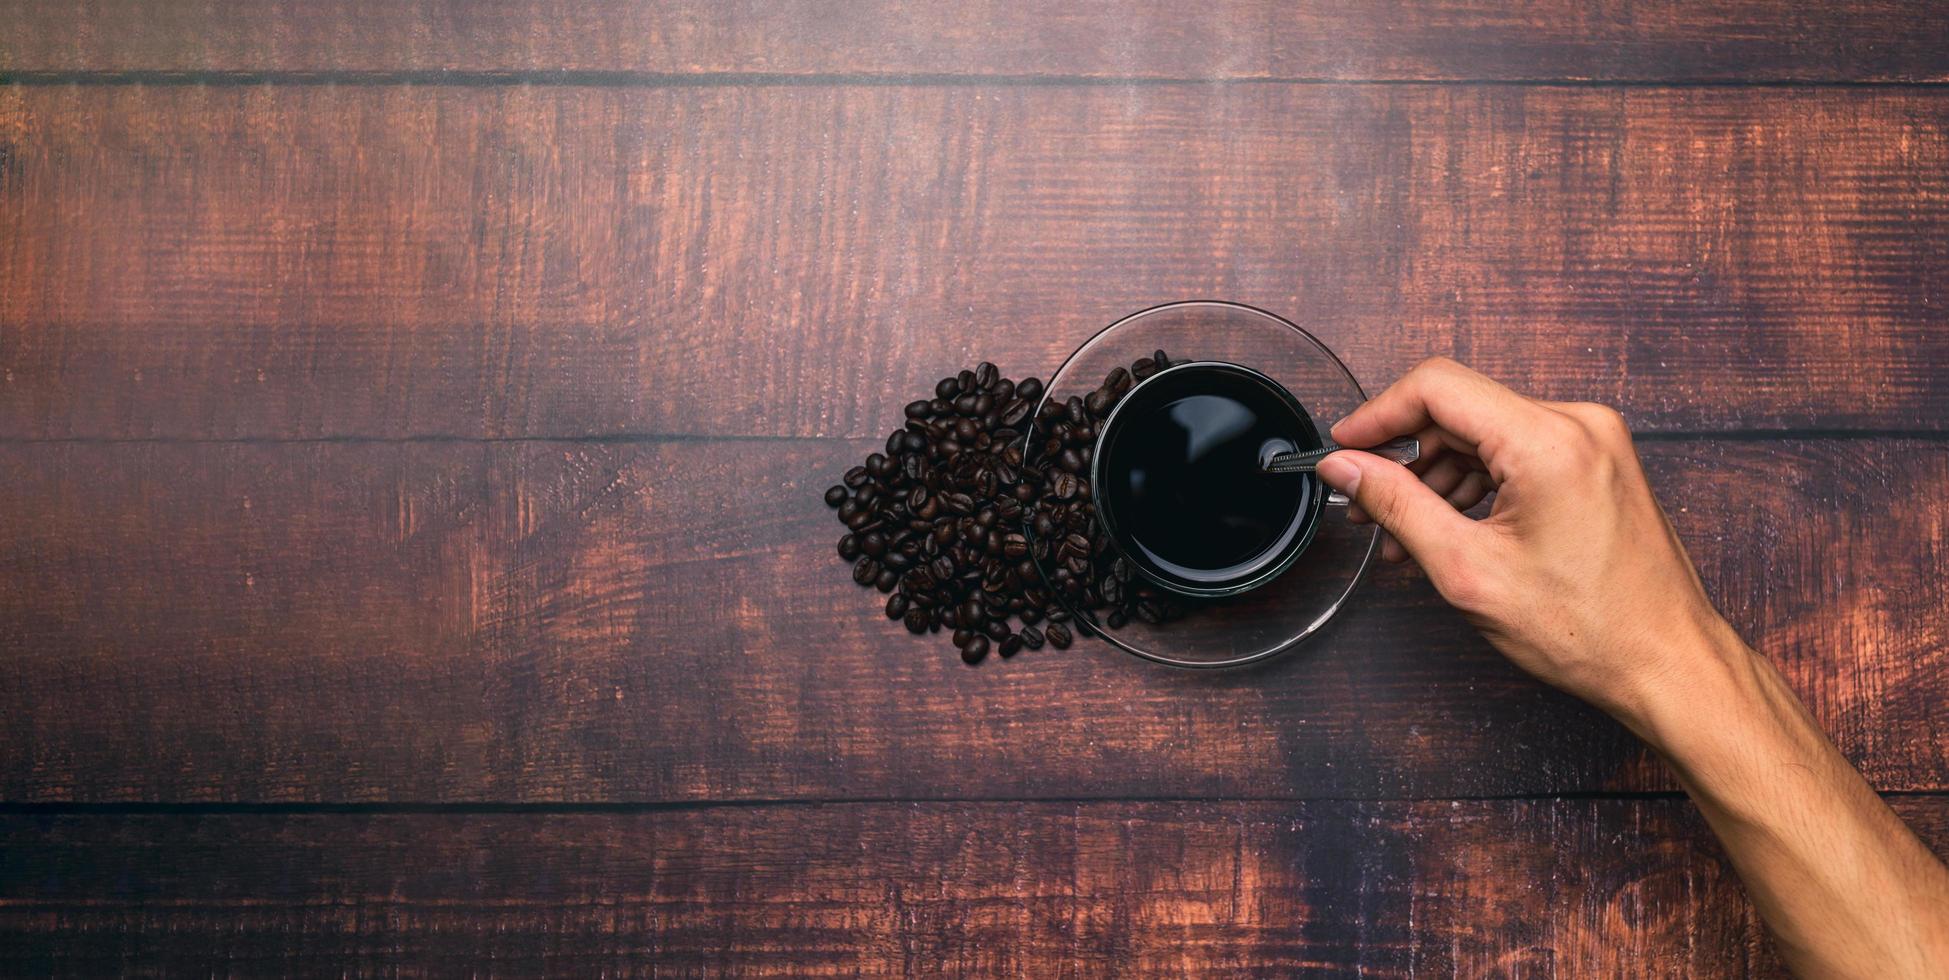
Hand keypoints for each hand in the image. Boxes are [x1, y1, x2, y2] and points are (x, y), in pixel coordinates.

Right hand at [1314, 357, 1739, 725]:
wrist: (1667, 663)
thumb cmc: (1590, 628)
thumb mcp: (1468, 569)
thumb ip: (1396, 505)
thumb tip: (1345, 468)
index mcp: (1548, 440)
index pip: (1437, 387)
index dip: (1377, 414)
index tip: (1342, 446)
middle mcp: (1577, 424)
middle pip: (1459, 409)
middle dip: (1403, 454)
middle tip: (1363, 502)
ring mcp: (1593, 440)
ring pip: (1485, 432)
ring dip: (1435, 474)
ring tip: (1401, 531)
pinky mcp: (1596, 461)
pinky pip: (1516, 451)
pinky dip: (1475, 483)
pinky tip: (1446, 527)